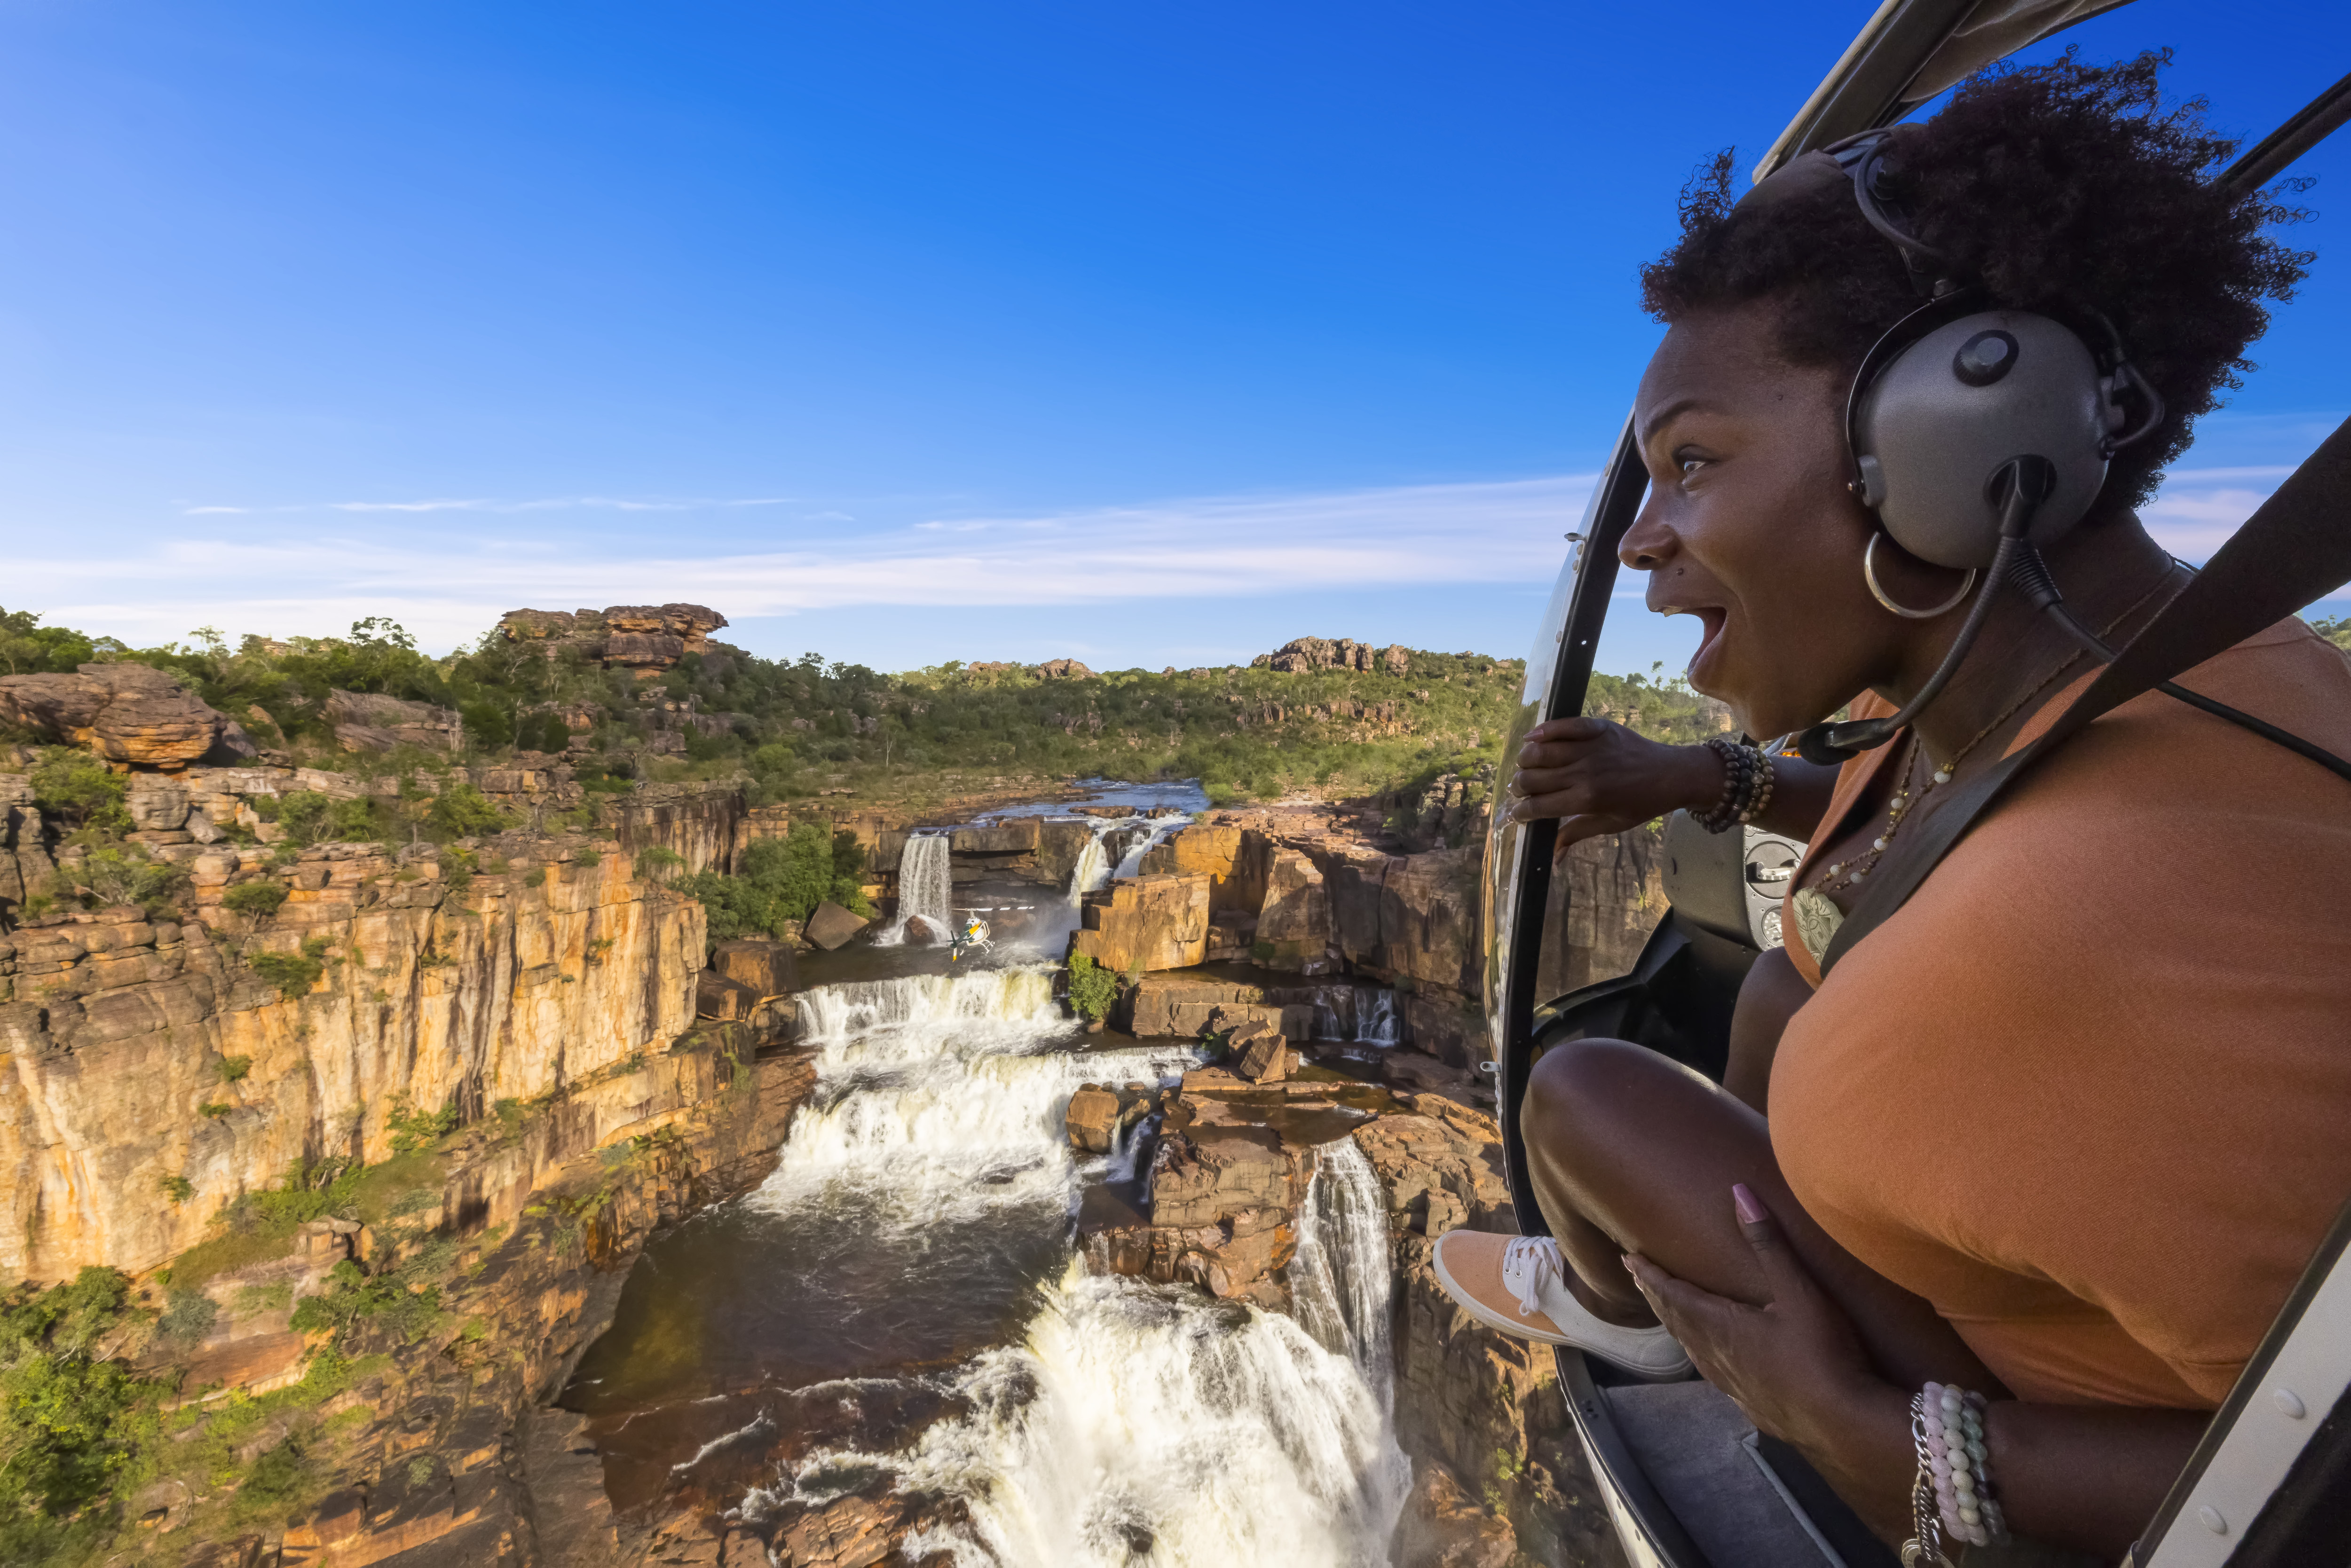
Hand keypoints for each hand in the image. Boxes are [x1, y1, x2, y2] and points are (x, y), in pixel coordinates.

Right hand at [1506, 717, 1720, 852]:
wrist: (1672, 774)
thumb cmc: (1642, 804)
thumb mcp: (1611, 824)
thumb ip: (1577, 834)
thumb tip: (1553, 858)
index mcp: (1585, 799)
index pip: (1538, 805)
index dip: (1520, 811)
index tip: (1515, 813)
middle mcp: (1583, 773)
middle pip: (1532, 778)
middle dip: (1518, 787)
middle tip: (1519, 790)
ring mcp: (1590, 748)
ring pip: (1540, 751)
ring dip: (1525, 760)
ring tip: (1525, 766)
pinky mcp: (1597, 728)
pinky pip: (1563, 725)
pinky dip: (1543, 730)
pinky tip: (1531, 738)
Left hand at [1623, 1187, 1904, 1498]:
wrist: (1844, 1423)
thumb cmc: (1822, 1353)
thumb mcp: (1797, 1290)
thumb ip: (1767, 1242)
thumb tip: (1739, 1193)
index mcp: (1720, 1326)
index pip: (1673, 1294)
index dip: (1651, 1275)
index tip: (1630, 1259)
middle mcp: (1717, 1357)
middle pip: (1677, 1321)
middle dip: (1657, 1296)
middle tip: (1639, 1280)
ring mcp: (1735, 1387)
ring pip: (1694, 1351)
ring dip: (1677, 1328)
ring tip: (1670, 1316)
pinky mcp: (1755, 1407)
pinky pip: (1717, 1377)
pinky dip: (1704, 1360)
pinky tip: (1716, 1366)